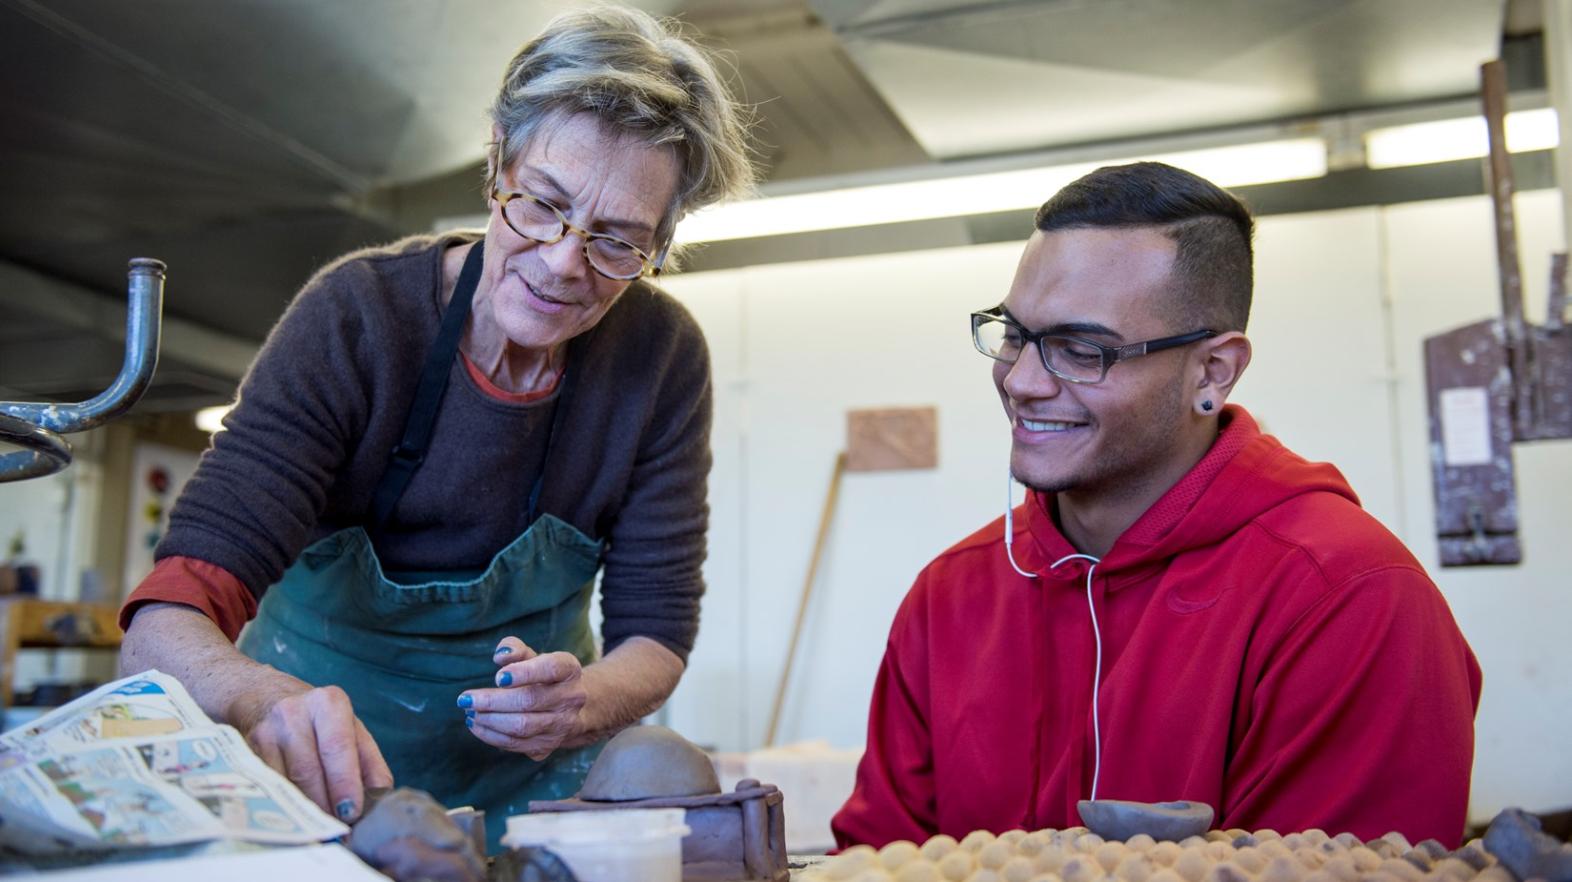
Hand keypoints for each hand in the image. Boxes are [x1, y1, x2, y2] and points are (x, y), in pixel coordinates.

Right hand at [243, 684, 394, 821]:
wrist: (264, 697)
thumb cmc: (318, 721)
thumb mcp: (350, 729)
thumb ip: (370, 761)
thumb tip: (379, 795)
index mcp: (329, 704)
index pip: (337, 747)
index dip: (344, 783)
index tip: (351, 812)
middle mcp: (293, 713)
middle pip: (308, 770)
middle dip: (324, 806)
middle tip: (336, 831)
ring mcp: (264, 732)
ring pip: (282, 783)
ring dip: (301, 812)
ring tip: (317, 831)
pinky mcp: (242, 751)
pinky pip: (262, 787)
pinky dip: (279, 808)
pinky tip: (291, 822)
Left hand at [458, 637, 586, 760]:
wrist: (569, 708)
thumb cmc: (543, 676)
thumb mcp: (532, 657)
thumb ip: (514, 649)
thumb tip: (500, 656)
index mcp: (569, 670)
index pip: (550, 669)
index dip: (524, 673)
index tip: (498, 677)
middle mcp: (571, 699)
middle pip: (530, 701)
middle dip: (493, 701)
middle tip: (465, 699)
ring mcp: (562, 726)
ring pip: (522, 726)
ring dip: (489, 720)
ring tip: (469, 712)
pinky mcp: (548, 746)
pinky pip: (516, 744)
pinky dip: (492, 736)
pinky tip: (477, 725)